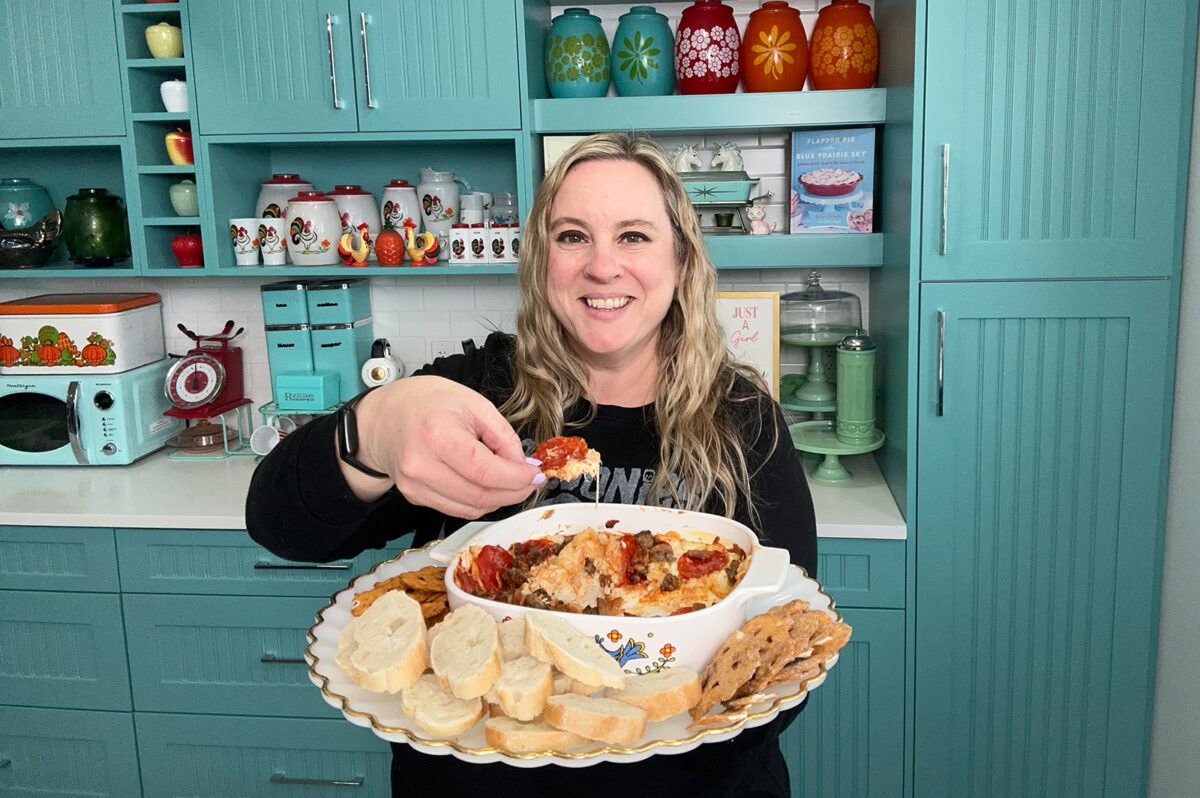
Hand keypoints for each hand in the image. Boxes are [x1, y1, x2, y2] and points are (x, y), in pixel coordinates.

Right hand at [344, 376, 544, 517]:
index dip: (517, 478)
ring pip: (471, 508)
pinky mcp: (414, 496)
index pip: (486, 472)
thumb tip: (525, 465)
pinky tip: (488, 487)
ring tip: (511, 483)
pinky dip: (479, 502)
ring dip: (499, 500)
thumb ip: (503, 436)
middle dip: (514, 492)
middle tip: (530, 480)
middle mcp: (422, 465)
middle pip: (481, 495)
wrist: (383, 416)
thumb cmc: (427, 402)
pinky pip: (456, 509)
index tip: (536, 473)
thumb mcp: (474, 403)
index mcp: (438, 435)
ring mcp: (415, 485)